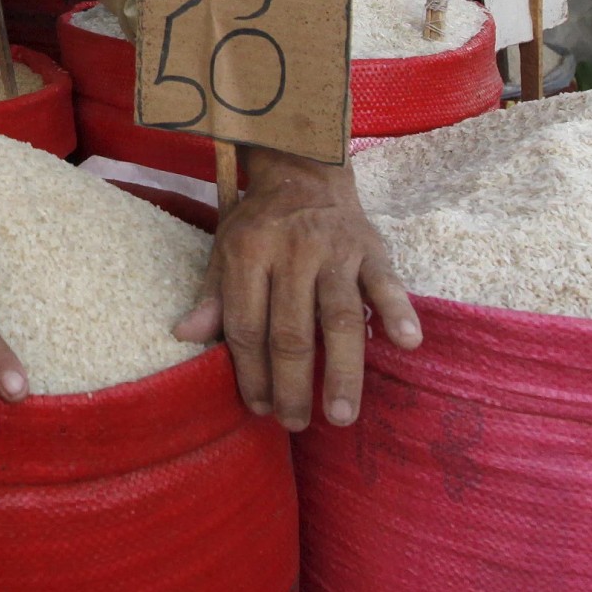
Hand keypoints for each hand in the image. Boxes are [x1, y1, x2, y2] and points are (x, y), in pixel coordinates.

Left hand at [175, 150, 419, 429]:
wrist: (305, 169)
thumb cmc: (261, 221)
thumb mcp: (225, 247)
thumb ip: (213, 294)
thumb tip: (184, 335)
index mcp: (249, 251)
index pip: (245, 324)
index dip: (249, 371)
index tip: (257, 406)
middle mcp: (292, 251)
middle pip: (291, 330)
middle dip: (292, 384)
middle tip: (295, 423)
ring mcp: (335, 250)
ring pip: (340, 317)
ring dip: (341, 369)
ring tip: (342, 414)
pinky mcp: (371, 248)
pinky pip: (387, 282)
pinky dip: (398, 311)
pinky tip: (406, 343)